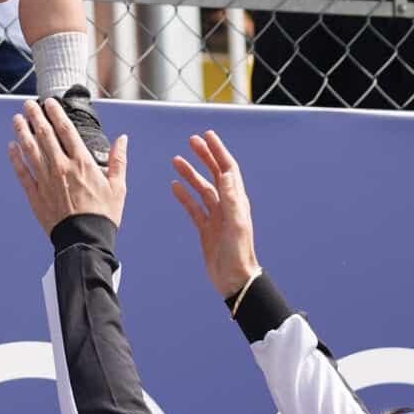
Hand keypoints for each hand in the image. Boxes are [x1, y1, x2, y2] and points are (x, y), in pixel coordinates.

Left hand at [10, 102, 128, 232]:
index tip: (49, 102)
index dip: (55, 113)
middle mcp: (62, 168)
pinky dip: (15, 158)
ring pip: (30, 150)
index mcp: (83, 163)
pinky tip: (11, 147)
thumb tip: (123, 139)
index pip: (66, 130)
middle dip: (35, 117)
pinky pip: (22, 172)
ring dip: (22, 132)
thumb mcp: (118, 187)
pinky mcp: (36, 195)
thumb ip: (119, 160)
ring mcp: (46, 181)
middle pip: (45, 135)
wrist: (86, 240)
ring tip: (17, 119)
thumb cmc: (104, 215)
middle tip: (28, 105)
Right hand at [169, 131, 258, 295]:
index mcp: (236, 201)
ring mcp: (216, 216)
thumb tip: (226, 173)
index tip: (208, 136)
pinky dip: (184, 195)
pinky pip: (193, 207)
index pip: (228, 169)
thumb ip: (231, 198)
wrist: (234, 278)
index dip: (219, 151)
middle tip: (192, 141)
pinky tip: (175, 187)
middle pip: (215, 174)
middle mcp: (227, 205)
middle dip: (204, 156)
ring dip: (190, 173)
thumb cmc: (239, 253)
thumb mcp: (236, 223)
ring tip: (176, 160)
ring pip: (201, 188)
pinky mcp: (206, 228)